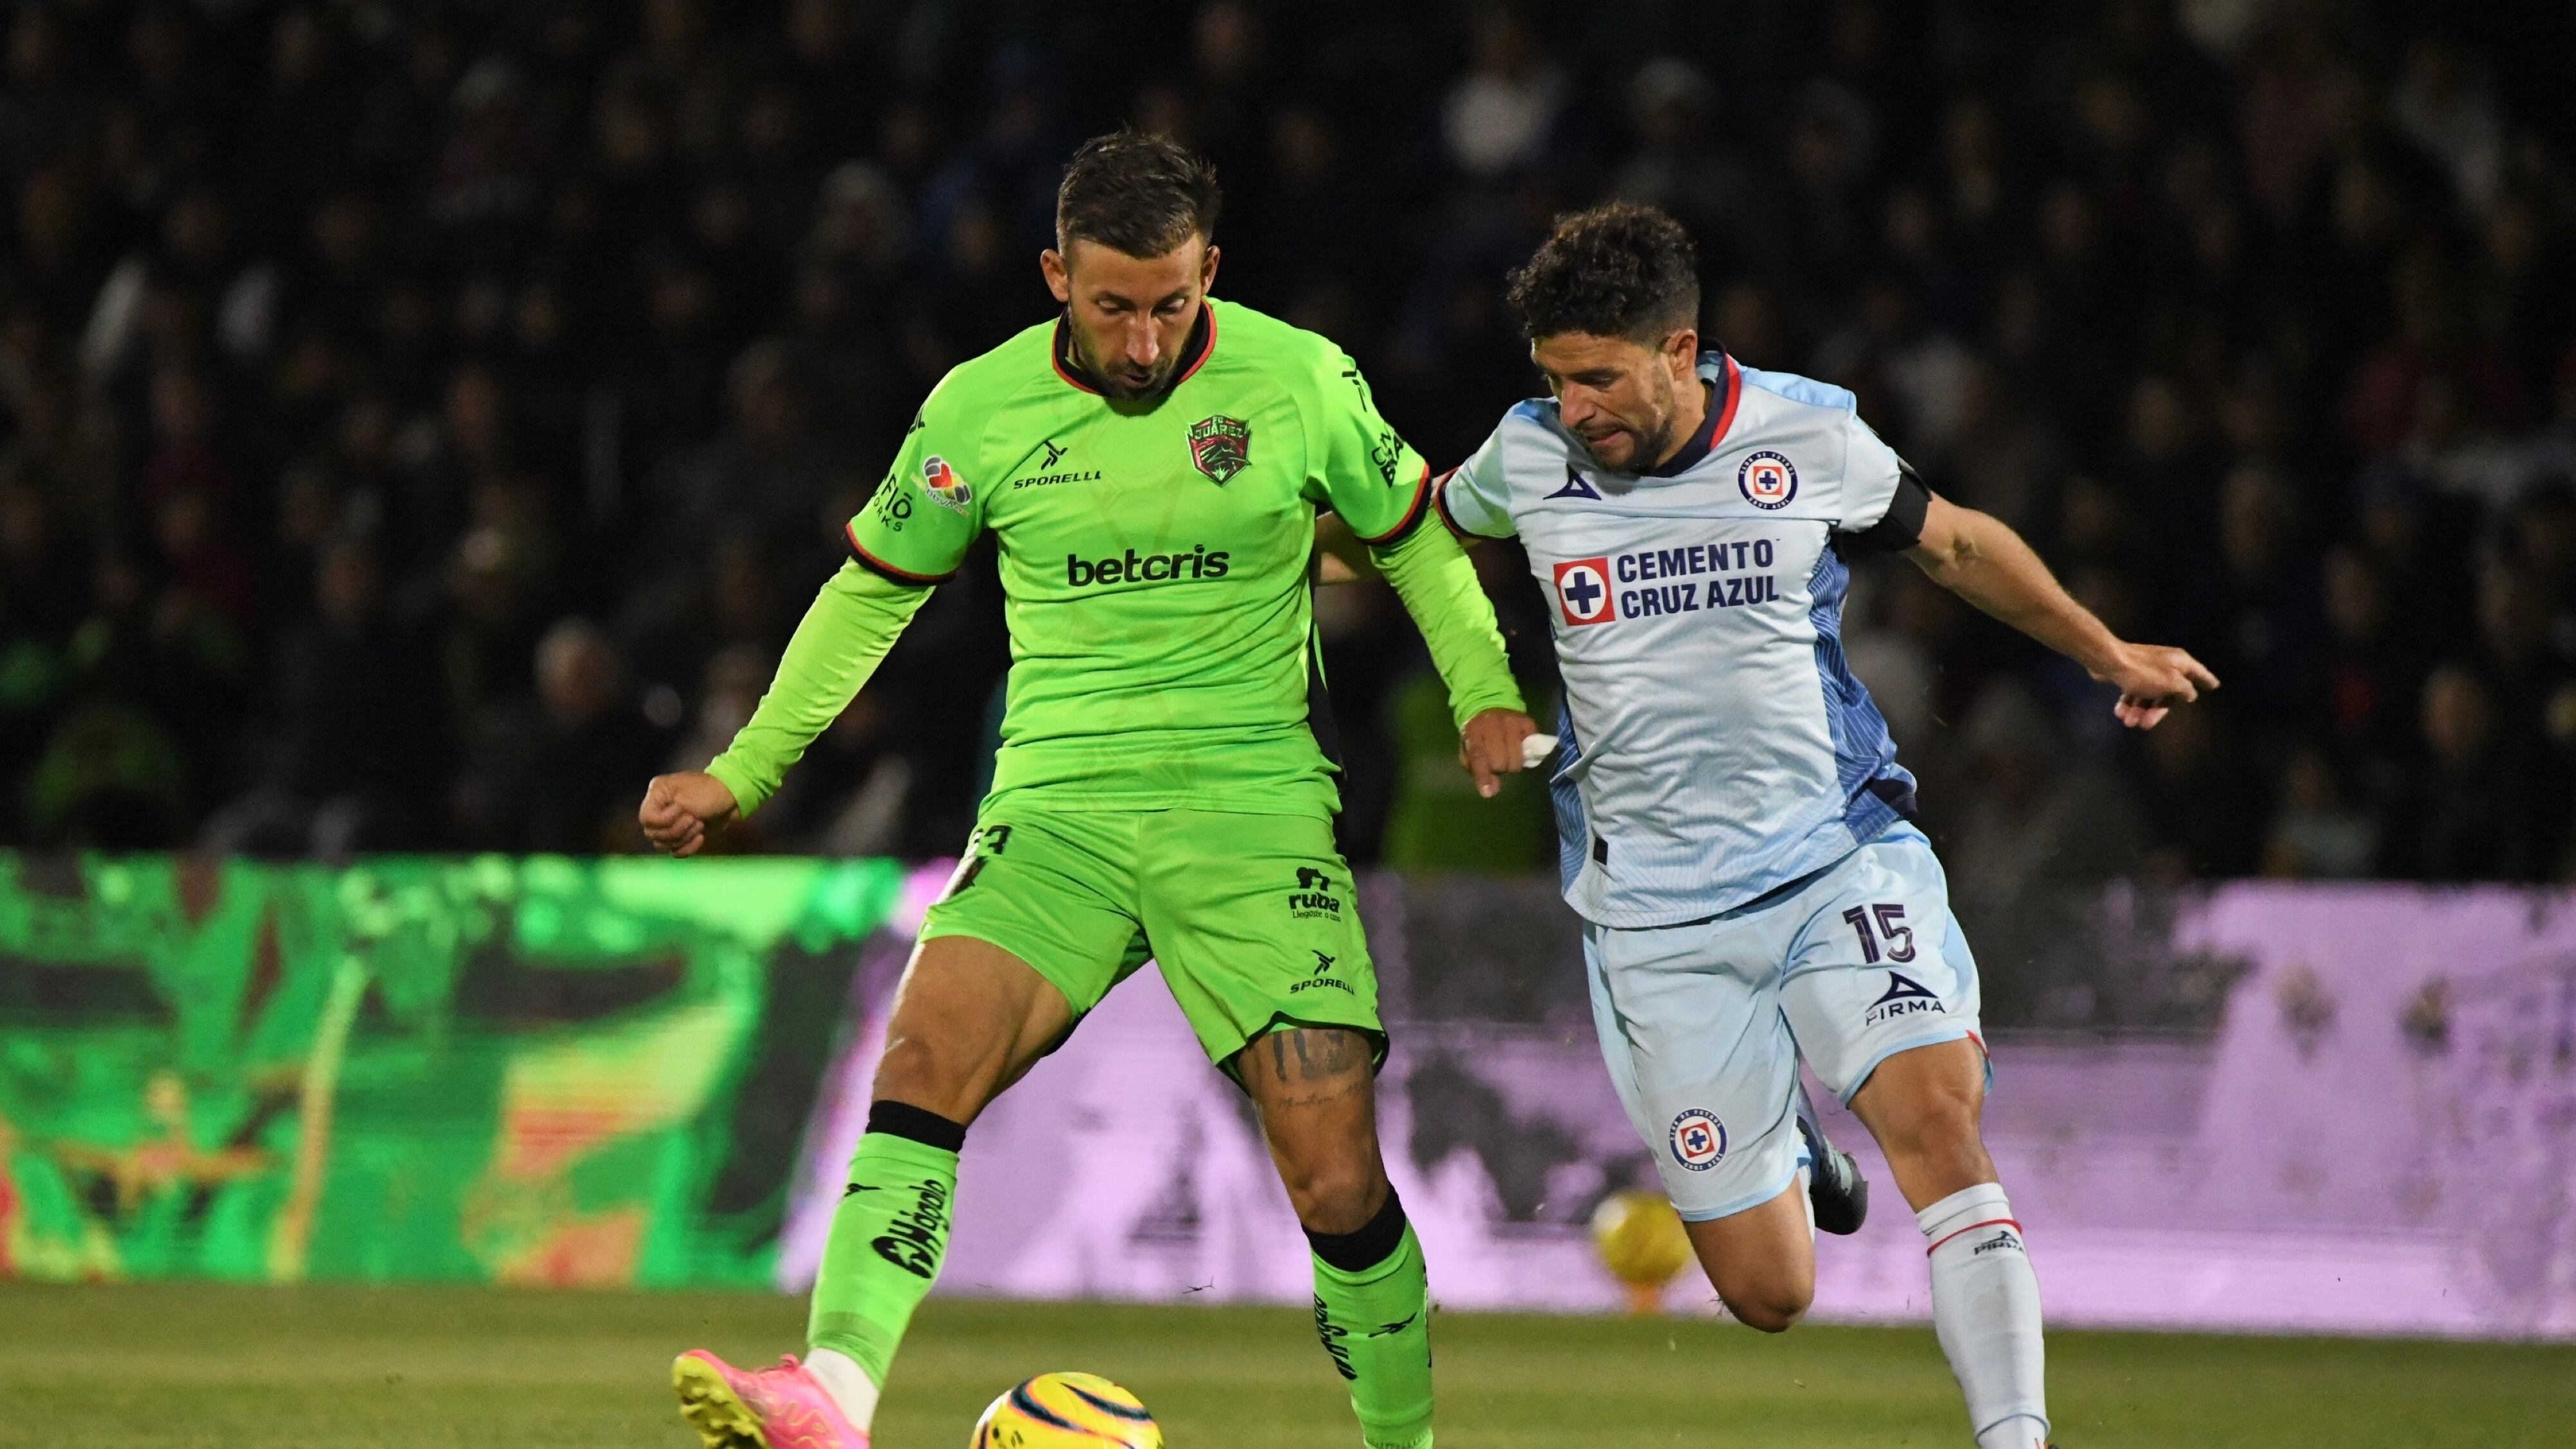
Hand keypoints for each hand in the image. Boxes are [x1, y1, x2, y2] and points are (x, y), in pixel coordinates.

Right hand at [638, 771, 739, 856]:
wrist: (734, 798)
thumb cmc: (710, 792)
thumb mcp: (684, 798)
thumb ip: (662, 813)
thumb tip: (650, 827)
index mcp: (657, 793)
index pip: (646, 818)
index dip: (663, 821)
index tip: (682, 811)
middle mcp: (660, 808)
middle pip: (653, 833)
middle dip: (676, 830)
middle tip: (694, 818)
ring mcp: (671, 822)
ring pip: (663, 844)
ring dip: (684, 837)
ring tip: (700, 824)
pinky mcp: (683, 834)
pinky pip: (675, 851)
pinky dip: (688, 847)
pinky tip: (701, 837)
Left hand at [1458, 708, 1539, 797]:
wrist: (1490, 703)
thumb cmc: (1478, 733)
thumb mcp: (1468, 749)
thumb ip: (1477, 770)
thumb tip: (1491, 791)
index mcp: (1474, 731)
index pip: (1479, 756)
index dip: (1483, 775)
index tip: (1488, 791)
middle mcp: (1493, 724)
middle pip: (1500, 761)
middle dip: (1499, 767)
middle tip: (1498, 761)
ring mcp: (1513, 722)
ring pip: (1517, 759)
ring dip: (1513, 763)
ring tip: (1509, 755)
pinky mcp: (1528, 722)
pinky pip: (1532, 750)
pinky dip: (1526, 754)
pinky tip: (1520, 747)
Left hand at [2092, 642, 2219, 729]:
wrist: (2108, 660)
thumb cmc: (2144, 672)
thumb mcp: (2171, 683)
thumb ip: (2185, 690)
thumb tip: (2190, 695)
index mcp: (2180, 662)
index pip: (2199, 673)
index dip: (2207, 680)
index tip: (2215, 685)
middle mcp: (2166, 664)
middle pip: (2169, 692)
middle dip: (2157, 711)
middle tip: (2145, 725)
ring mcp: (2147, 668)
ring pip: (2149, 695)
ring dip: (2139, 710)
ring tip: (2128, 722)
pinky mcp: (2130, 673)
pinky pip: (2134, 691)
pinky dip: (2128, 703)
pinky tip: (2120, 713)